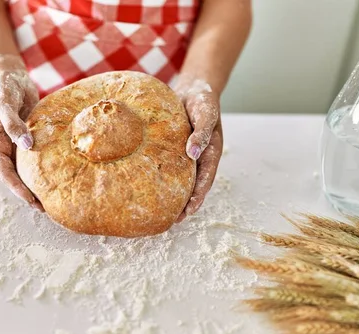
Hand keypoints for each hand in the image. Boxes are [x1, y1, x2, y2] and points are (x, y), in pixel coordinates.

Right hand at [0, 54, 42, 210]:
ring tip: (52, 199)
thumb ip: (13, 124)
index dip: (17, 188)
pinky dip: (44, 169)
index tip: (31, 200)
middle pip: (15, 177)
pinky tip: (58, 176)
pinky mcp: (27, 140)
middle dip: (28, 193)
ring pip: (25, 170)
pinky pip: (35, 158)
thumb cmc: (4, 86)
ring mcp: (15, 145)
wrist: (9, 75)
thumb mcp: (5, 103)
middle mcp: (3, 148)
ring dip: (36, 184)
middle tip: (45, 208)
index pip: (4, 172)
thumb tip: (26, 146)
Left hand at [174, 78, 222, 221]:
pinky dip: (161, 178)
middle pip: (193, 185)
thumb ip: (202, 131)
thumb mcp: (206, 112)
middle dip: (185, 203)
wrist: (193, 87)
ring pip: (180, 179)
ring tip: (160, 213)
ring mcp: (185, 155)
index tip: (189, 210)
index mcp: (210, 152)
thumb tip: (193, 153)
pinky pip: (167, 166)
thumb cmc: (202, 99)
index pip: (205, 179)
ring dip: (173, 195)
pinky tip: (147, 186)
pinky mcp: (172, 149)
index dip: (198, 196)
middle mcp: (198, 157)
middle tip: (173, 220)